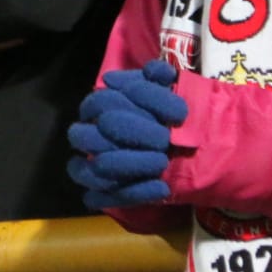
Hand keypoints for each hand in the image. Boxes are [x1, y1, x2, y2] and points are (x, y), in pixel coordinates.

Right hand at [67, 59, 186, 208]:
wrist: (184, 151)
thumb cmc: (166, 116)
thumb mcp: (165, 91)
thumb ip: (159, 78)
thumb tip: (157, 73)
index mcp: (96, 107)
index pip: (100, 102)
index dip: (134, 104)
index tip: (173, 113)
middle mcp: (88, 135)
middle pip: (87, 136)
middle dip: (128, 136)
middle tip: (164, 140)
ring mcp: (90, 167)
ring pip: (92, 170)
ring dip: (129, 166)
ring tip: (163, 163)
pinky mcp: (101, 194)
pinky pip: (103, 198)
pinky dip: (134, 193)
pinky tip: (162, 187)